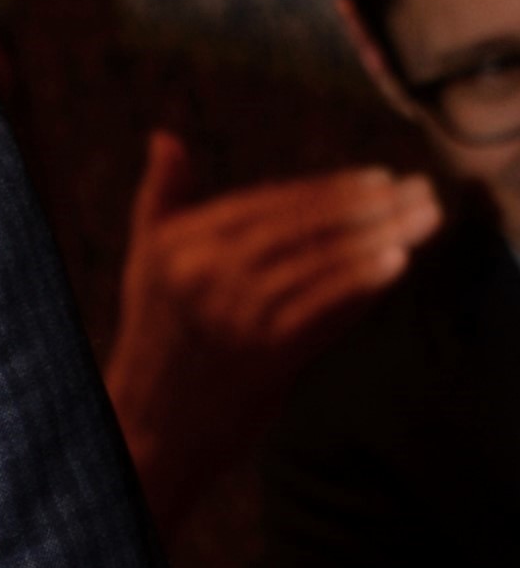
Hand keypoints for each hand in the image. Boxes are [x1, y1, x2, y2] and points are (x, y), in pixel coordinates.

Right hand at [104, 131, 438, 527]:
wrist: (154, 430)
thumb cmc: (158, 341)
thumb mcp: (146, 263)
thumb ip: (160, 198)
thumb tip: (166, 137)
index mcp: (177, 244)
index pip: (267, 203)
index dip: (329, 189)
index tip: (380, 178)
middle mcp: (203, 273)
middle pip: (302, 227)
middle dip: (368, 207)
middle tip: (418, 192)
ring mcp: (236, 314)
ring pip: (320, 263)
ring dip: (379, 238)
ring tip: (421, 222)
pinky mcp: (264, 354)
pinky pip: (325, 307)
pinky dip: (363, 283)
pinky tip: (397, 264)